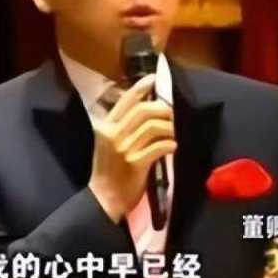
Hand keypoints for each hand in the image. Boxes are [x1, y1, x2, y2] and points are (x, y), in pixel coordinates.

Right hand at [88, 74, 175, 222]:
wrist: (104, 199)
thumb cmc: (109, 171)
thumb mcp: (109, 144)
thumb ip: (122, 127)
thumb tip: (145, 108)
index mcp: (105, 127)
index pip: (125, 101)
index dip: (140, 88)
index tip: (153, 79)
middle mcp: (113, 134)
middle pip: (143, 110)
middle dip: (162, 109)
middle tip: (172, 114)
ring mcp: (124, 149)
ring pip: (154, 127)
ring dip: (169, 128)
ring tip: (173, 134)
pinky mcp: (136, 163)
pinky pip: (159, 147)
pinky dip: (169, 145)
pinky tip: (172, 147)